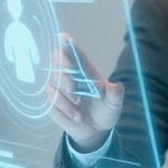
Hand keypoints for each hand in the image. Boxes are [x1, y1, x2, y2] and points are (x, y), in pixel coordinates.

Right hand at [48, 33, 123, 150]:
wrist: (95, 130)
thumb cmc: (105, 111)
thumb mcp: (114, 105)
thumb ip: (115, 95)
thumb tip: (115, 86)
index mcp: (86, 71)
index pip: (75, 54)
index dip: (68, 44)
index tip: (63, 37)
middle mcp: (70, 76)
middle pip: (57, 65)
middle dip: (64, 77)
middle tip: (76, 94)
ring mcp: (59, 89)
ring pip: (53, 87)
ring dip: (66, 102)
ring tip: (80, 114)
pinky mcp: (52, 103)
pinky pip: (52, 104)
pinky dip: (65, 112)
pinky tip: (75, 117)